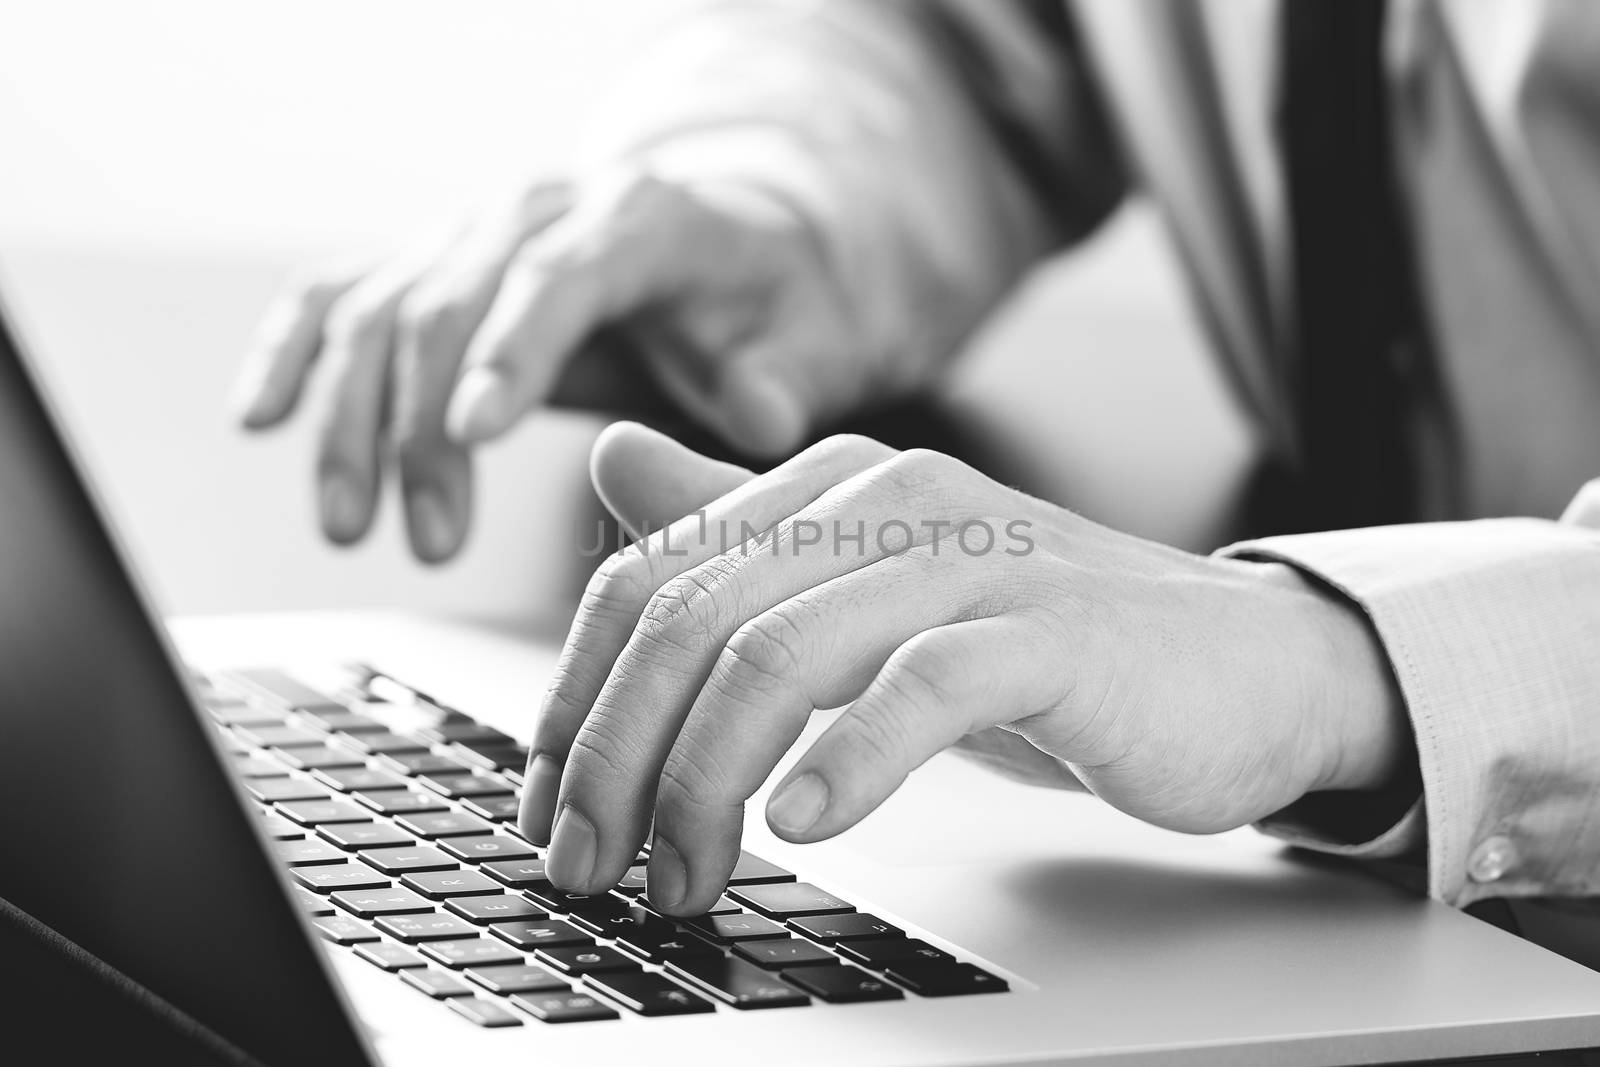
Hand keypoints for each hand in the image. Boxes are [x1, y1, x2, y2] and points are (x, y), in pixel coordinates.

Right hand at [230, 168, 886, 561]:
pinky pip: (340, 293)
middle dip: (423, 430)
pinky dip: (293, 352)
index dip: (511, 350)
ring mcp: (472, 231)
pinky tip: (259, 419)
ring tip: (350, 530)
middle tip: (430, 542)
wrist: (726, 241)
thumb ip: (779, 380)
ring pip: (381, 311)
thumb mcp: (801, 338)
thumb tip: (760, 422)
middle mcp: (536, 210)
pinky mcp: (431, 261)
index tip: (474, 434)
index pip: (558, 277)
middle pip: (448, 304)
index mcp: (636, 218)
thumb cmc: (764, 302)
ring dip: (353, 423)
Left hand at [519, 423, 1411, 914]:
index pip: (648, 578)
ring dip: (704, 781)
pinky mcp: (1049, 631)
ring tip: (682, 873)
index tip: (548, 807)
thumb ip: (740, 534)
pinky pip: (918, 689)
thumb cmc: (1039, 645)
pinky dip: (845, 763)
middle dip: (616, 757)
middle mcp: (887, 497)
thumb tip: (610, 465)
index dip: (574, 699)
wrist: (1237, 664)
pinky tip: (800, 824)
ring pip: (780, 654)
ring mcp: (969, 558)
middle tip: (591, 865)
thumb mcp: (868, 592)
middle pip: (692, 620)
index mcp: (829, 486)